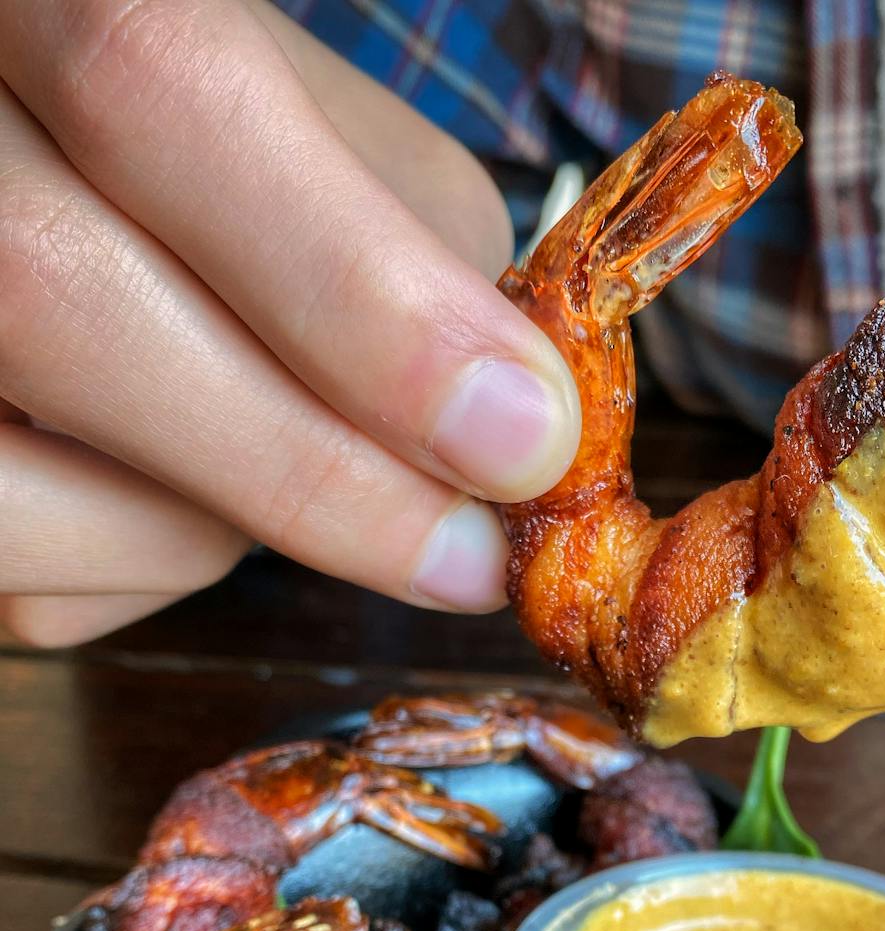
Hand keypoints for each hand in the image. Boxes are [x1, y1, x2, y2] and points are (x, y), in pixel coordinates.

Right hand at [0, 0, 580, 644]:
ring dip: (212, 527)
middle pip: (58, 290)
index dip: (357, 292)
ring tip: (282, 464)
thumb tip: (501, 412)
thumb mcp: (301, 103)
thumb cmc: (186, 130)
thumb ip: (402, 224)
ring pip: (21, 470)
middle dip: (311, 468)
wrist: (38, 143)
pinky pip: (14, 575)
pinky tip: (170, 490)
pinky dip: (130, 569)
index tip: (520, 440)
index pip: (155, 87)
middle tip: (463, 553)